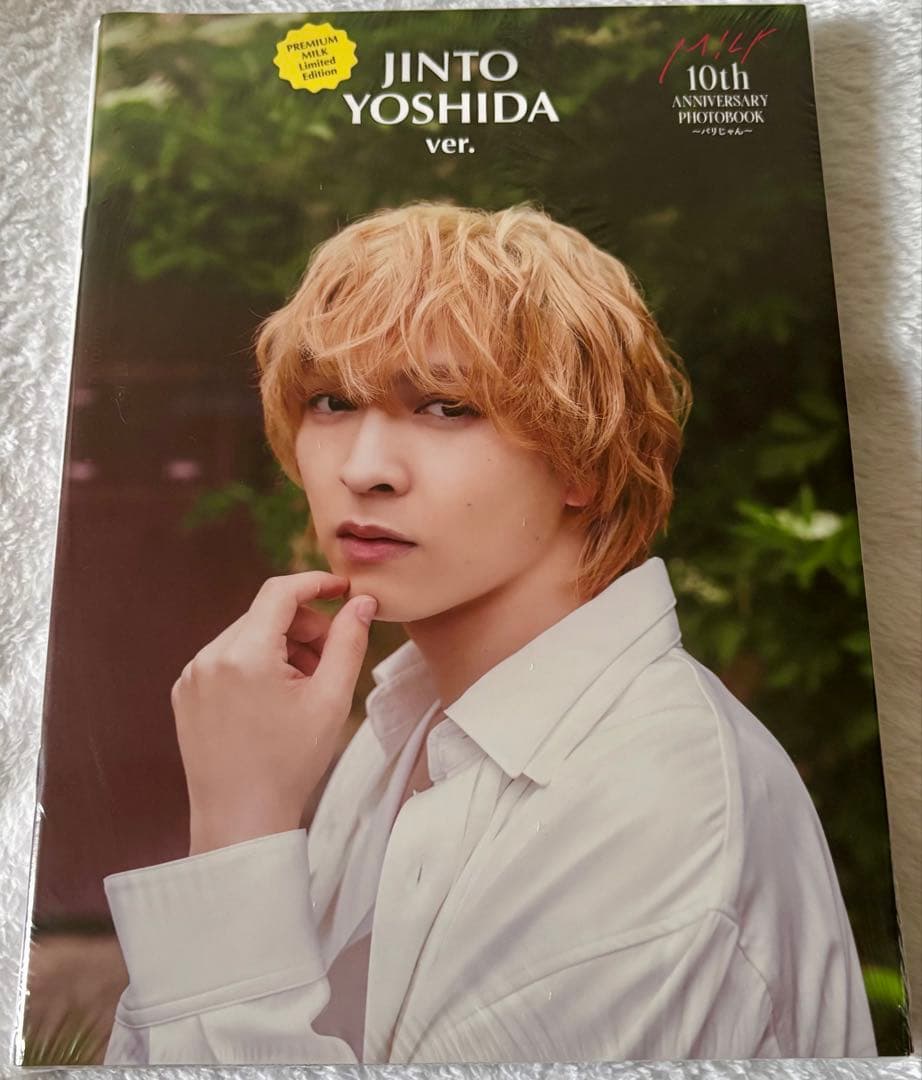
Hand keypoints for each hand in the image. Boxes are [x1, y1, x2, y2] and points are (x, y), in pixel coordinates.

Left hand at [170, 572, 376, 854]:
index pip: (280, 592)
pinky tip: (274, 701)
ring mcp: (191, 676)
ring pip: (246, 636)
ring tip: (303, 688)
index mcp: (244, 655)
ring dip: (280, 647)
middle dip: (303, 627)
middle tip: (330, 661)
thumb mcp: (331, 699)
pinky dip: (255, 665)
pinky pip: (226, 660)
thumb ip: (349, 642)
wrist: (240, 821)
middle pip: (265, 614)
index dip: (316, 583)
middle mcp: (209, 657)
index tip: (342, 589)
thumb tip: (361, 602)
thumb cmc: (290, 764)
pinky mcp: (185, 693)